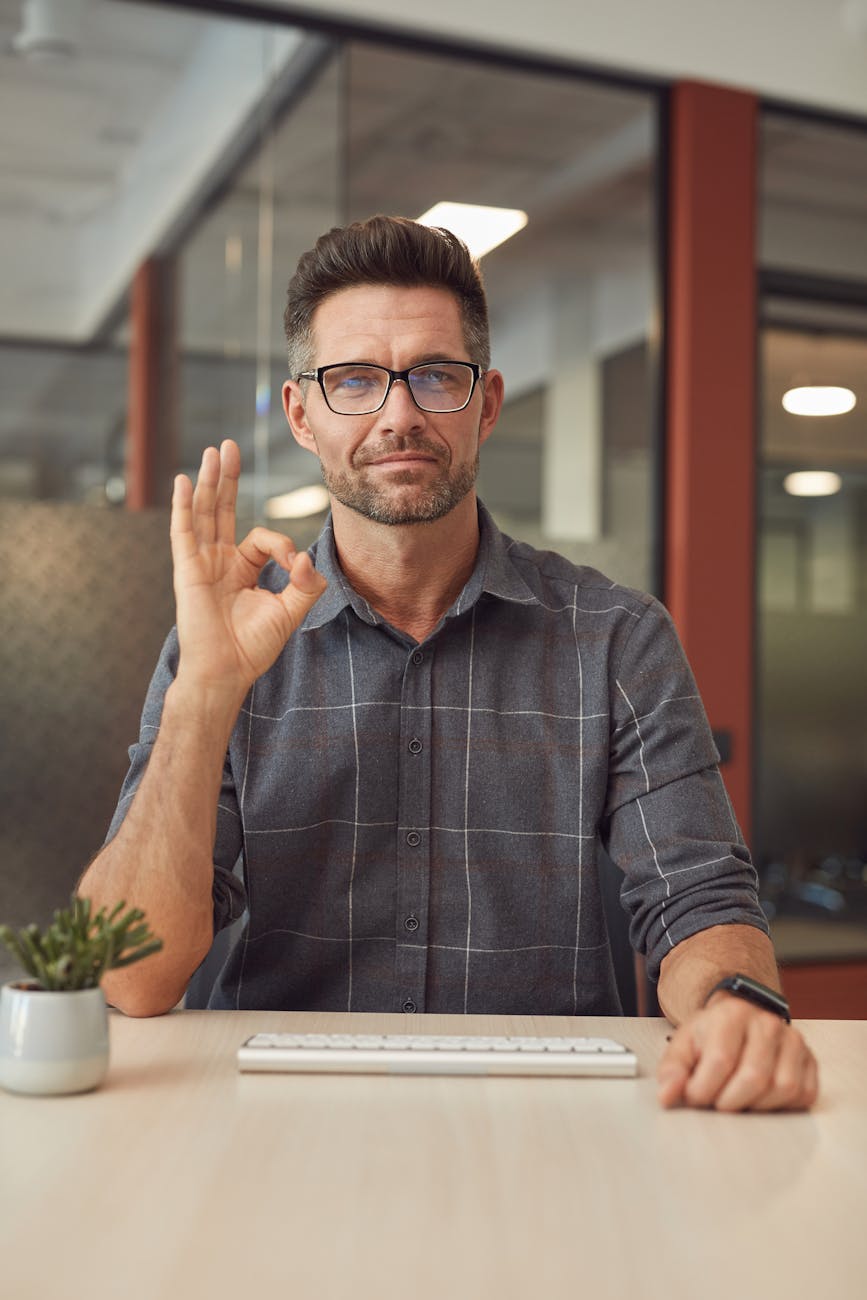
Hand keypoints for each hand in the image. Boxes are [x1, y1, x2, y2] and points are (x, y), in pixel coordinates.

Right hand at [170, 440, 326, 700]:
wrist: (227, 671)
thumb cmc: (253, 647)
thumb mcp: (290, 611)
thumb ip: (305, 582)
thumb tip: (306, 555)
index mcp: (242, 569)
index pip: (261, 538)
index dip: (281, 544)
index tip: (293, 564)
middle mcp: (219, 561)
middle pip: (223, 510)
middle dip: (228, 478)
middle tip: (228, 446)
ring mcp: (201, 563)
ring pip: (205, 514)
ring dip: (209, 481)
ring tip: (213, 451)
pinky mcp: (187, 570)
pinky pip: (184, 532)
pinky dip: (184, 506)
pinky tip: (185, 482)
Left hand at [656, 993, 818, 1111]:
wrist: (741, 1019)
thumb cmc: (712, 1035)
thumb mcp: (684, 1044)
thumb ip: (672, 1070)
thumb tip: (668, 1096)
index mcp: (732, 1015)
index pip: (721, 1060)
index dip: (704, 1089)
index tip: (694, 1097)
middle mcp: (767, 1023)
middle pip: (754, 1078)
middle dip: (730, 1101)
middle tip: (717, 1102)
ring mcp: (792, 1041)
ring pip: (783, 1089)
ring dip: (756, 1105)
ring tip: (738, 1097)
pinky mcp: (810, 1060)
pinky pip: (804, 1095)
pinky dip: (781, 1106)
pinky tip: (761, 1097)